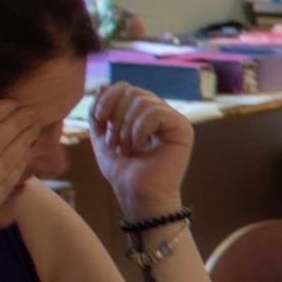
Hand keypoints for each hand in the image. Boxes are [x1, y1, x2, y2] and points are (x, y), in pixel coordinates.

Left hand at [89, 83, 196, 221]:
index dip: (108, 98)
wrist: (136, 195)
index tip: (99, 119)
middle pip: (133, 91)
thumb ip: (100, 113)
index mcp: (143, 113)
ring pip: (143, 101)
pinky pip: (155, 112)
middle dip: (116, 115)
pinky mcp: (182, 129)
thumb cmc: (123, 172)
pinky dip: (139, 129)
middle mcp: (161, 113)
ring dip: (125, 126)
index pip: (126, 88)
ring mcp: (173, 120)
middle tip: (113, 142)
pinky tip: (138, 146)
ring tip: (125, 148)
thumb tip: (102, 85)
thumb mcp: (102, 137)